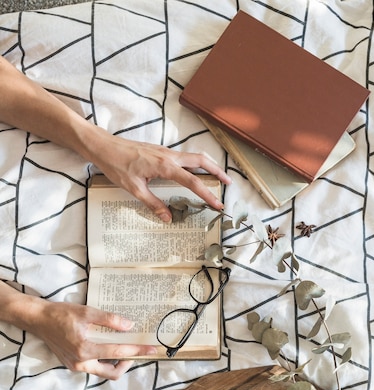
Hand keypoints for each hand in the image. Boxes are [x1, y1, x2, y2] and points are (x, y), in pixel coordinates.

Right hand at [25, 299, 156, 379]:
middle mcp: (81, 363)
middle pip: (112, 373)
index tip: (152, 348)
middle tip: (136, 351)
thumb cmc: (60, 314)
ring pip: (103, 372)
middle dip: (128, 363)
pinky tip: (109, 348)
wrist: (37, 319)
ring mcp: (76, 366)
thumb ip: (109, 320)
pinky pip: (94, 368)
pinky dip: (104, 360)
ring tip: (124, 348)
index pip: (118, 352)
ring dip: (116, 363)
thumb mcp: (86, 312)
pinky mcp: (72, 364)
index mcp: (85, 350)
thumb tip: (129, 326)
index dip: (137, 350)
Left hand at [87, 132, 231, 221]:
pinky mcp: (161, 151)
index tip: (218, 203)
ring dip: (208, 166)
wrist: (104, 146)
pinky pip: (184, 156)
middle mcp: (169, 156)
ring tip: (217, 176)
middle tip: (228, 183)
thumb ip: (153, 203)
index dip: (207, 194)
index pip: (192, 182)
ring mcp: (166, 152)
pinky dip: (195, 164)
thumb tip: (167, 218)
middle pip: (201, 161)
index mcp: (165, 166)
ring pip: (194, 156)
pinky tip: (195, 172)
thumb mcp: (134, 189)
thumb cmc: (117, 166)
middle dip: (217, 171)